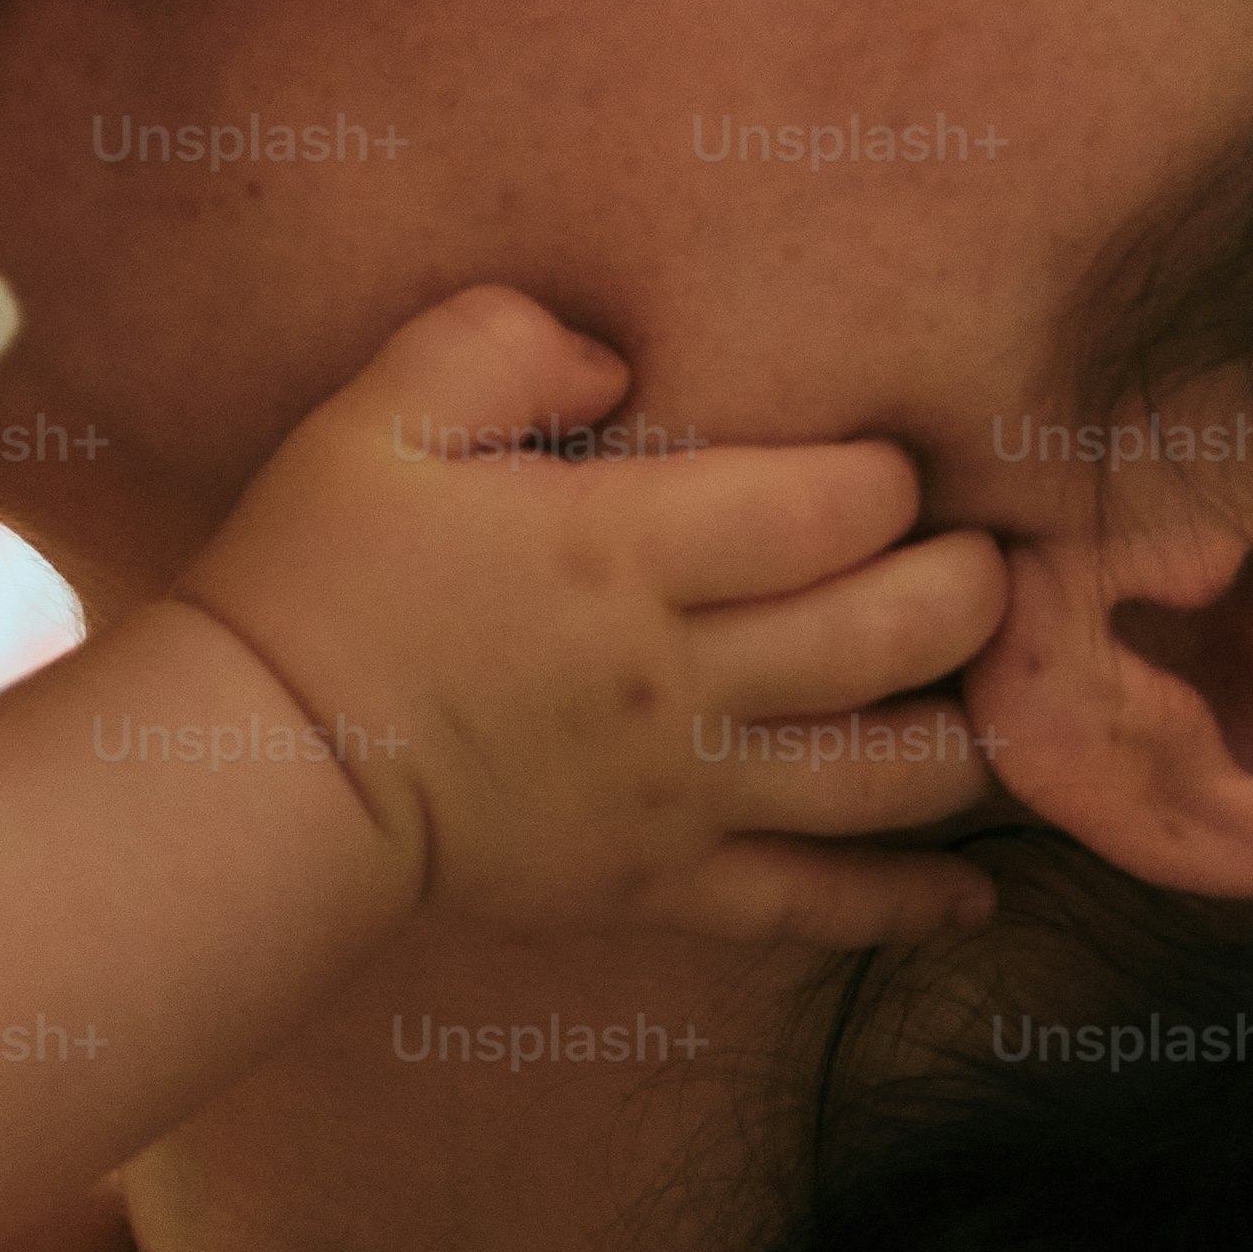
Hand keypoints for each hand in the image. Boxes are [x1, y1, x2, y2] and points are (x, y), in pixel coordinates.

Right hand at [172, 285, 1000, 948]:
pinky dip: (911, 903)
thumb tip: (618, 365)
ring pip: (889, 776)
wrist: (260, 773)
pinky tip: (977, 891)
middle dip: (970, 590)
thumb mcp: (384, 410)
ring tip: (992, 691)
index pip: (834, 508)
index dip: (890, 477)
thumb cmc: (316, 576)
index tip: (886, 465)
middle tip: (979, 560)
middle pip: (896, 634)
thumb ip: (506, 343)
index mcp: (624, 550)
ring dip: (971, 733)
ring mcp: (682, 796)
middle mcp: (681, 679)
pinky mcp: (659, 887)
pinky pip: (815, 908)